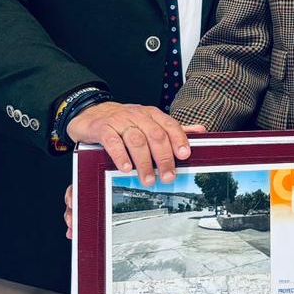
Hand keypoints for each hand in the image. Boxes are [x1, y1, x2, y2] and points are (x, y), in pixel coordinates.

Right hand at [64, 124, 205, 238]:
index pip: (169, 126)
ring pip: (136, 140)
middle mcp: (138, 115)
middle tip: (168, 177)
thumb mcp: (150, 122)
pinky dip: (120, 156)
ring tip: (148, 180)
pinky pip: (113, 141)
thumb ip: (173, 128)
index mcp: (152, 115)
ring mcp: (120, 121)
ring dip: (144, 162)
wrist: (92, 113)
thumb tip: (200, 131)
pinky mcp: (103, 128)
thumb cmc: (125, 121)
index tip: (185, 156)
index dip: (178, 140)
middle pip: (154, 135)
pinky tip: (126, 169)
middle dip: (163, 158)